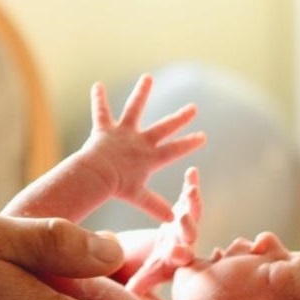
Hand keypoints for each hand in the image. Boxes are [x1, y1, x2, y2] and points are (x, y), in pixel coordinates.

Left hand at [80, 75, 205, 221]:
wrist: (98, 176)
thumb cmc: (117, 188)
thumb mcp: (138, 198)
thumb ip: (155, 206)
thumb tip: (172, 221)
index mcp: (150, 157)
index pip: (174, 150)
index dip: (189, 143)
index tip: (202, 136)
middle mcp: (140, 141)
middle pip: (164, 128)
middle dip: (179, 118)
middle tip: (193, 108)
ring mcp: (124, 133)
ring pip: (135, 109)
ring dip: (141, 93)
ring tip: (147, 78)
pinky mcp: (106, 129)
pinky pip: (101, 112)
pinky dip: (98, 99)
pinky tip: (97, 85)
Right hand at [127, 167, 203, 295]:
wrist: (168, 252)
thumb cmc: (157, 266)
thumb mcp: (146, 276)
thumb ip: (140, 284)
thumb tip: (131, 294)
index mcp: (177, 258)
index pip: (180, 258)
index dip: (180, 256)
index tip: (178, 254)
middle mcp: (186, 241)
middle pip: (189, 233)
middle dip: (187, 226)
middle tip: (184, 220)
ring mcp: (187, 223)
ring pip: (192, 213)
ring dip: (191, 202)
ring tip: (191, 191)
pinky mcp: (185, 208)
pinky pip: (189, 195)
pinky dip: (191, 183)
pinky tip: (192, 171)